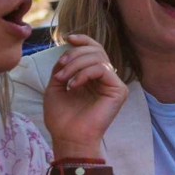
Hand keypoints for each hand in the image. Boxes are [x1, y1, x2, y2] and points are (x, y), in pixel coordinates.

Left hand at [44, 35, 127, 158]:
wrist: (67, 137)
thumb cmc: (61, 117)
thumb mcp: (56, 85)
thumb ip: (63, 66)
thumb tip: (68, 48)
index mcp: (92, 77)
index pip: (94, 50)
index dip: (83, 40)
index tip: (67, 38)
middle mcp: (105, 79)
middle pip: (96, 50)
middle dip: (74, 55)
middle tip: (60, 69)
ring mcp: (113, 84)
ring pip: (98, 58)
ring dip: (76, 64)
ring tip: (63, 79)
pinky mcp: (118, 91)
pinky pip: (102, 70)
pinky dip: (84, 74)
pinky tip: (74, 85)